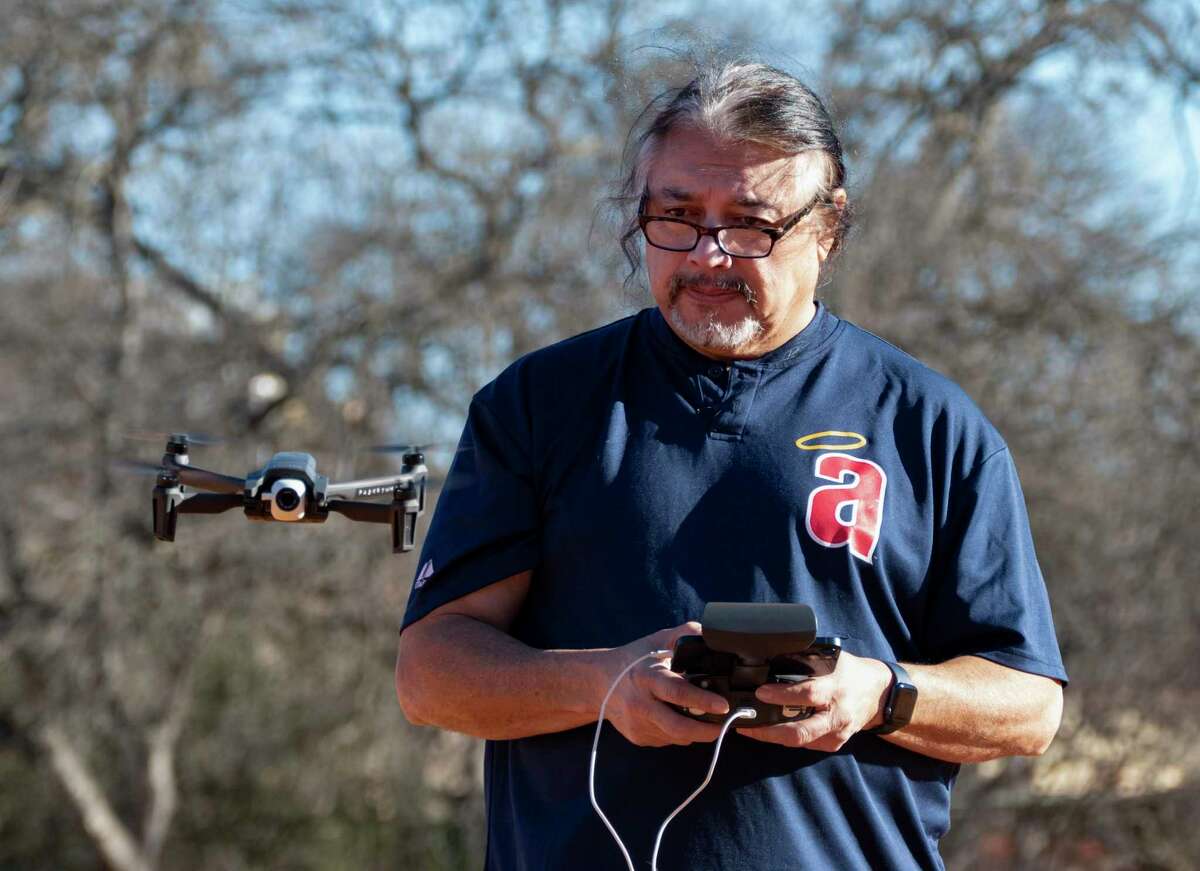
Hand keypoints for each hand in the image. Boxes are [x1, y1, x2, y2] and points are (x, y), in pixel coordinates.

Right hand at [597, 622, 730, 747]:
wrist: (599, 682)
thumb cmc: (634, 659)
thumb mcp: (657, 640)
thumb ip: (685, 634)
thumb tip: (713, 634)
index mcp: (647, 677)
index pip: (677, 692)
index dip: (702, 700)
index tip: (723, 706)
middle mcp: (640, 704)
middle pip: (677, 726)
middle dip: (706, 731)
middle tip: (725, 725)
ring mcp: (637, 724)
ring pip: (676, 736)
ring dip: (695, 731)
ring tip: (706, 720)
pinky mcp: (638, 738)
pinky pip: (667, 740)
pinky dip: (680, 733)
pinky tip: (679, 718)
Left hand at [737, 651, 891, 751]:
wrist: (879, 694)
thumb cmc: (850, 672)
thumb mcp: (832, 659)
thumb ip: (807, 660)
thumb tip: (774, 655)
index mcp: (835, 689)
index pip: (808, 694)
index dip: (782, 695)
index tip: (760, 693)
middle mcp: (837, 716)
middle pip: (801, 732)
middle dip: (769, 732)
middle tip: (745, 725)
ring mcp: (837, 734)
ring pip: (800, 742)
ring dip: (772, 737)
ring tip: (749, 728)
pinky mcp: (835, 744)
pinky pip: (806, 744)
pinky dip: (787, 739)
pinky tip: (770, 732)